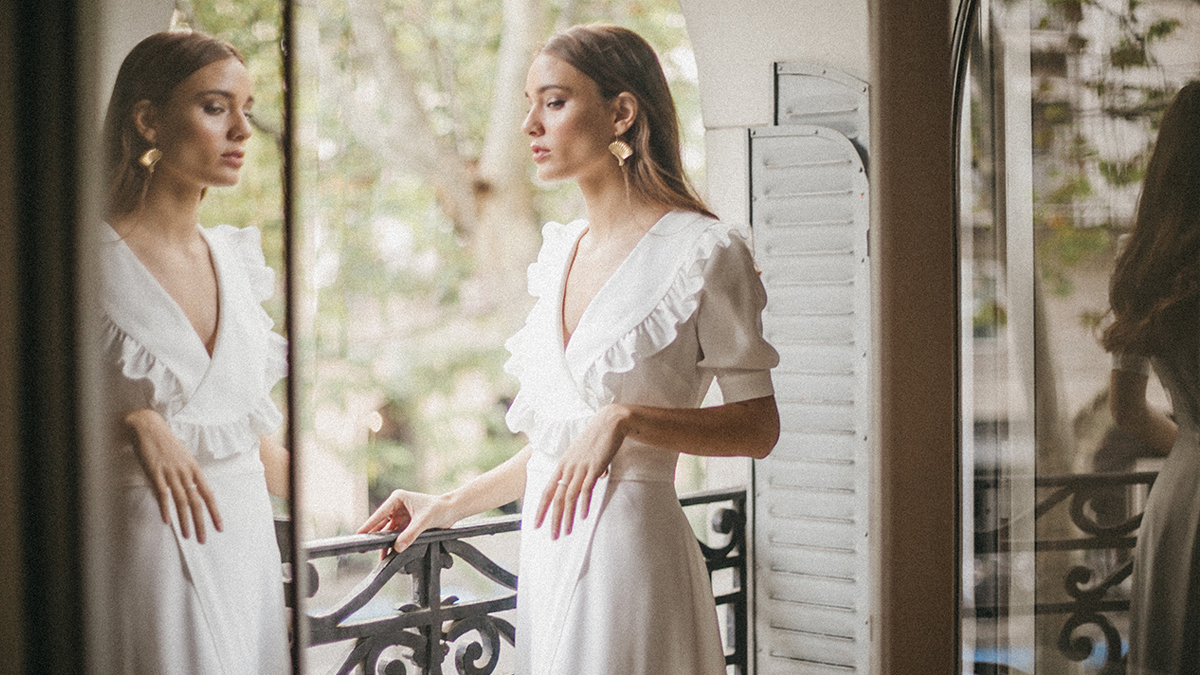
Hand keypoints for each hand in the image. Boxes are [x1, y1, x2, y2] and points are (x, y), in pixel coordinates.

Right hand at [124, 409, 222, 543]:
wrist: (148, 426)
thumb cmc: (165, 442)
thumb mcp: (182, 457)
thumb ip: (188, 473)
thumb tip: (193, 488)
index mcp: (194, 469)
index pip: (208, 494)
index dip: (215, 512)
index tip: (220, 527)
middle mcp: (185, 472)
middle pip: (196, 502)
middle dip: (201, 522)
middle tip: (203, 539)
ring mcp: (170, 472)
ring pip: (181, 501)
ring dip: (185, 520)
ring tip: (188, 536)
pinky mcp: (154, 472)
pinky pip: (162, 493)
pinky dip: (165, 508)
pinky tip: (168, 521)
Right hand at [358, 490, 455, 553]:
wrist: (453, 510)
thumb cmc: (439, 508)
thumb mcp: (424, 521)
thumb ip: (410, 534)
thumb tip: (397, 547)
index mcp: (398, 499)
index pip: (380, 513)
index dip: (369, 524)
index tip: (360, 534)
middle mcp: (397, 507)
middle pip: (381, 524)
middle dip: (374, 537)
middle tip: (364, 548)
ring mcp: (401, 516)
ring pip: (388, 532)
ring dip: (385, 543)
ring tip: (378, 556)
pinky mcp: (407, 525)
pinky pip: (397, 536)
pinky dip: (393, 545)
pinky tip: (389, 554)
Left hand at [535, 404, 627, 539]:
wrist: (609, 422)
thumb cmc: (597, 438)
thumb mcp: (583, 455)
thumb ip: (583, 469)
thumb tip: (592, 480)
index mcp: (562, 465)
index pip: (546, 490)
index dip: (540, 509)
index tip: (536, 525)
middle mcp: (568, 468)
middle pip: (555, 498)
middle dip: (552, 520)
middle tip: (552, 537)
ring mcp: (580, 468)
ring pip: (568, 497)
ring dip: (566, 517)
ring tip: (565, 532)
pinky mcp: (594, 467)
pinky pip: (586, 489)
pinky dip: (583, 504)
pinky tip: (581, 517)